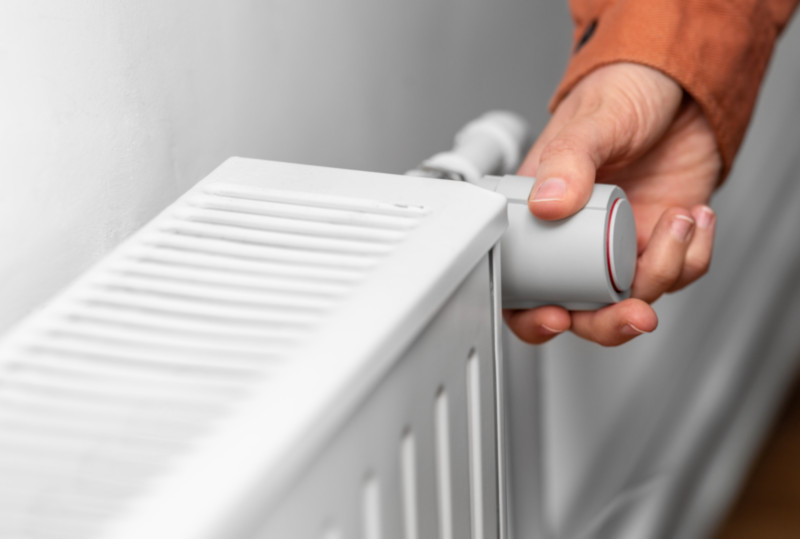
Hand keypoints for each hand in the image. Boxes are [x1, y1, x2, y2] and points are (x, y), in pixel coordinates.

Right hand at [505, 63, 720, 345]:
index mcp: (542, 217)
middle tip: (631, 313)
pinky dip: (694, 254)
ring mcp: (621, 244)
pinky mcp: (661, 240)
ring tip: (676, 222)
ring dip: (663, 270)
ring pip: (633, 296)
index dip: (533, 314)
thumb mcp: (590, 121)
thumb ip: (567, 160)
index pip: (523, 285)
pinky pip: (679, 272)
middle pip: (579, 310)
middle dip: (607, 322)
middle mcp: (578, 240)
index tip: (555, 316)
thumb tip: (549, 204)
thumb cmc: (621, 94)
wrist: (683, 86)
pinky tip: (694, 216)